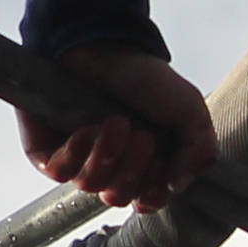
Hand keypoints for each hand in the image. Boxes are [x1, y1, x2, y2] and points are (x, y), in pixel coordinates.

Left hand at [18, 47, 219, 211]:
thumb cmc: (144, 77)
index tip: (162, 162)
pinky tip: (88, 128)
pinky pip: (60, 172)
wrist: (103, 45)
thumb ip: (199, 151)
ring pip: (91, 186)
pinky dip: (78, 153)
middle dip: (133, 170)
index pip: (148, 201)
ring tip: (115, 122)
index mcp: (143, 164)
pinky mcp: (48, 152)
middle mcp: (111, 166)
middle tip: (142, 136)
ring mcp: (78, 160)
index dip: (154, 191)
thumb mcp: (189, 110)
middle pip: (119, 197)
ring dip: (108, 156)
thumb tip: (177, 185)